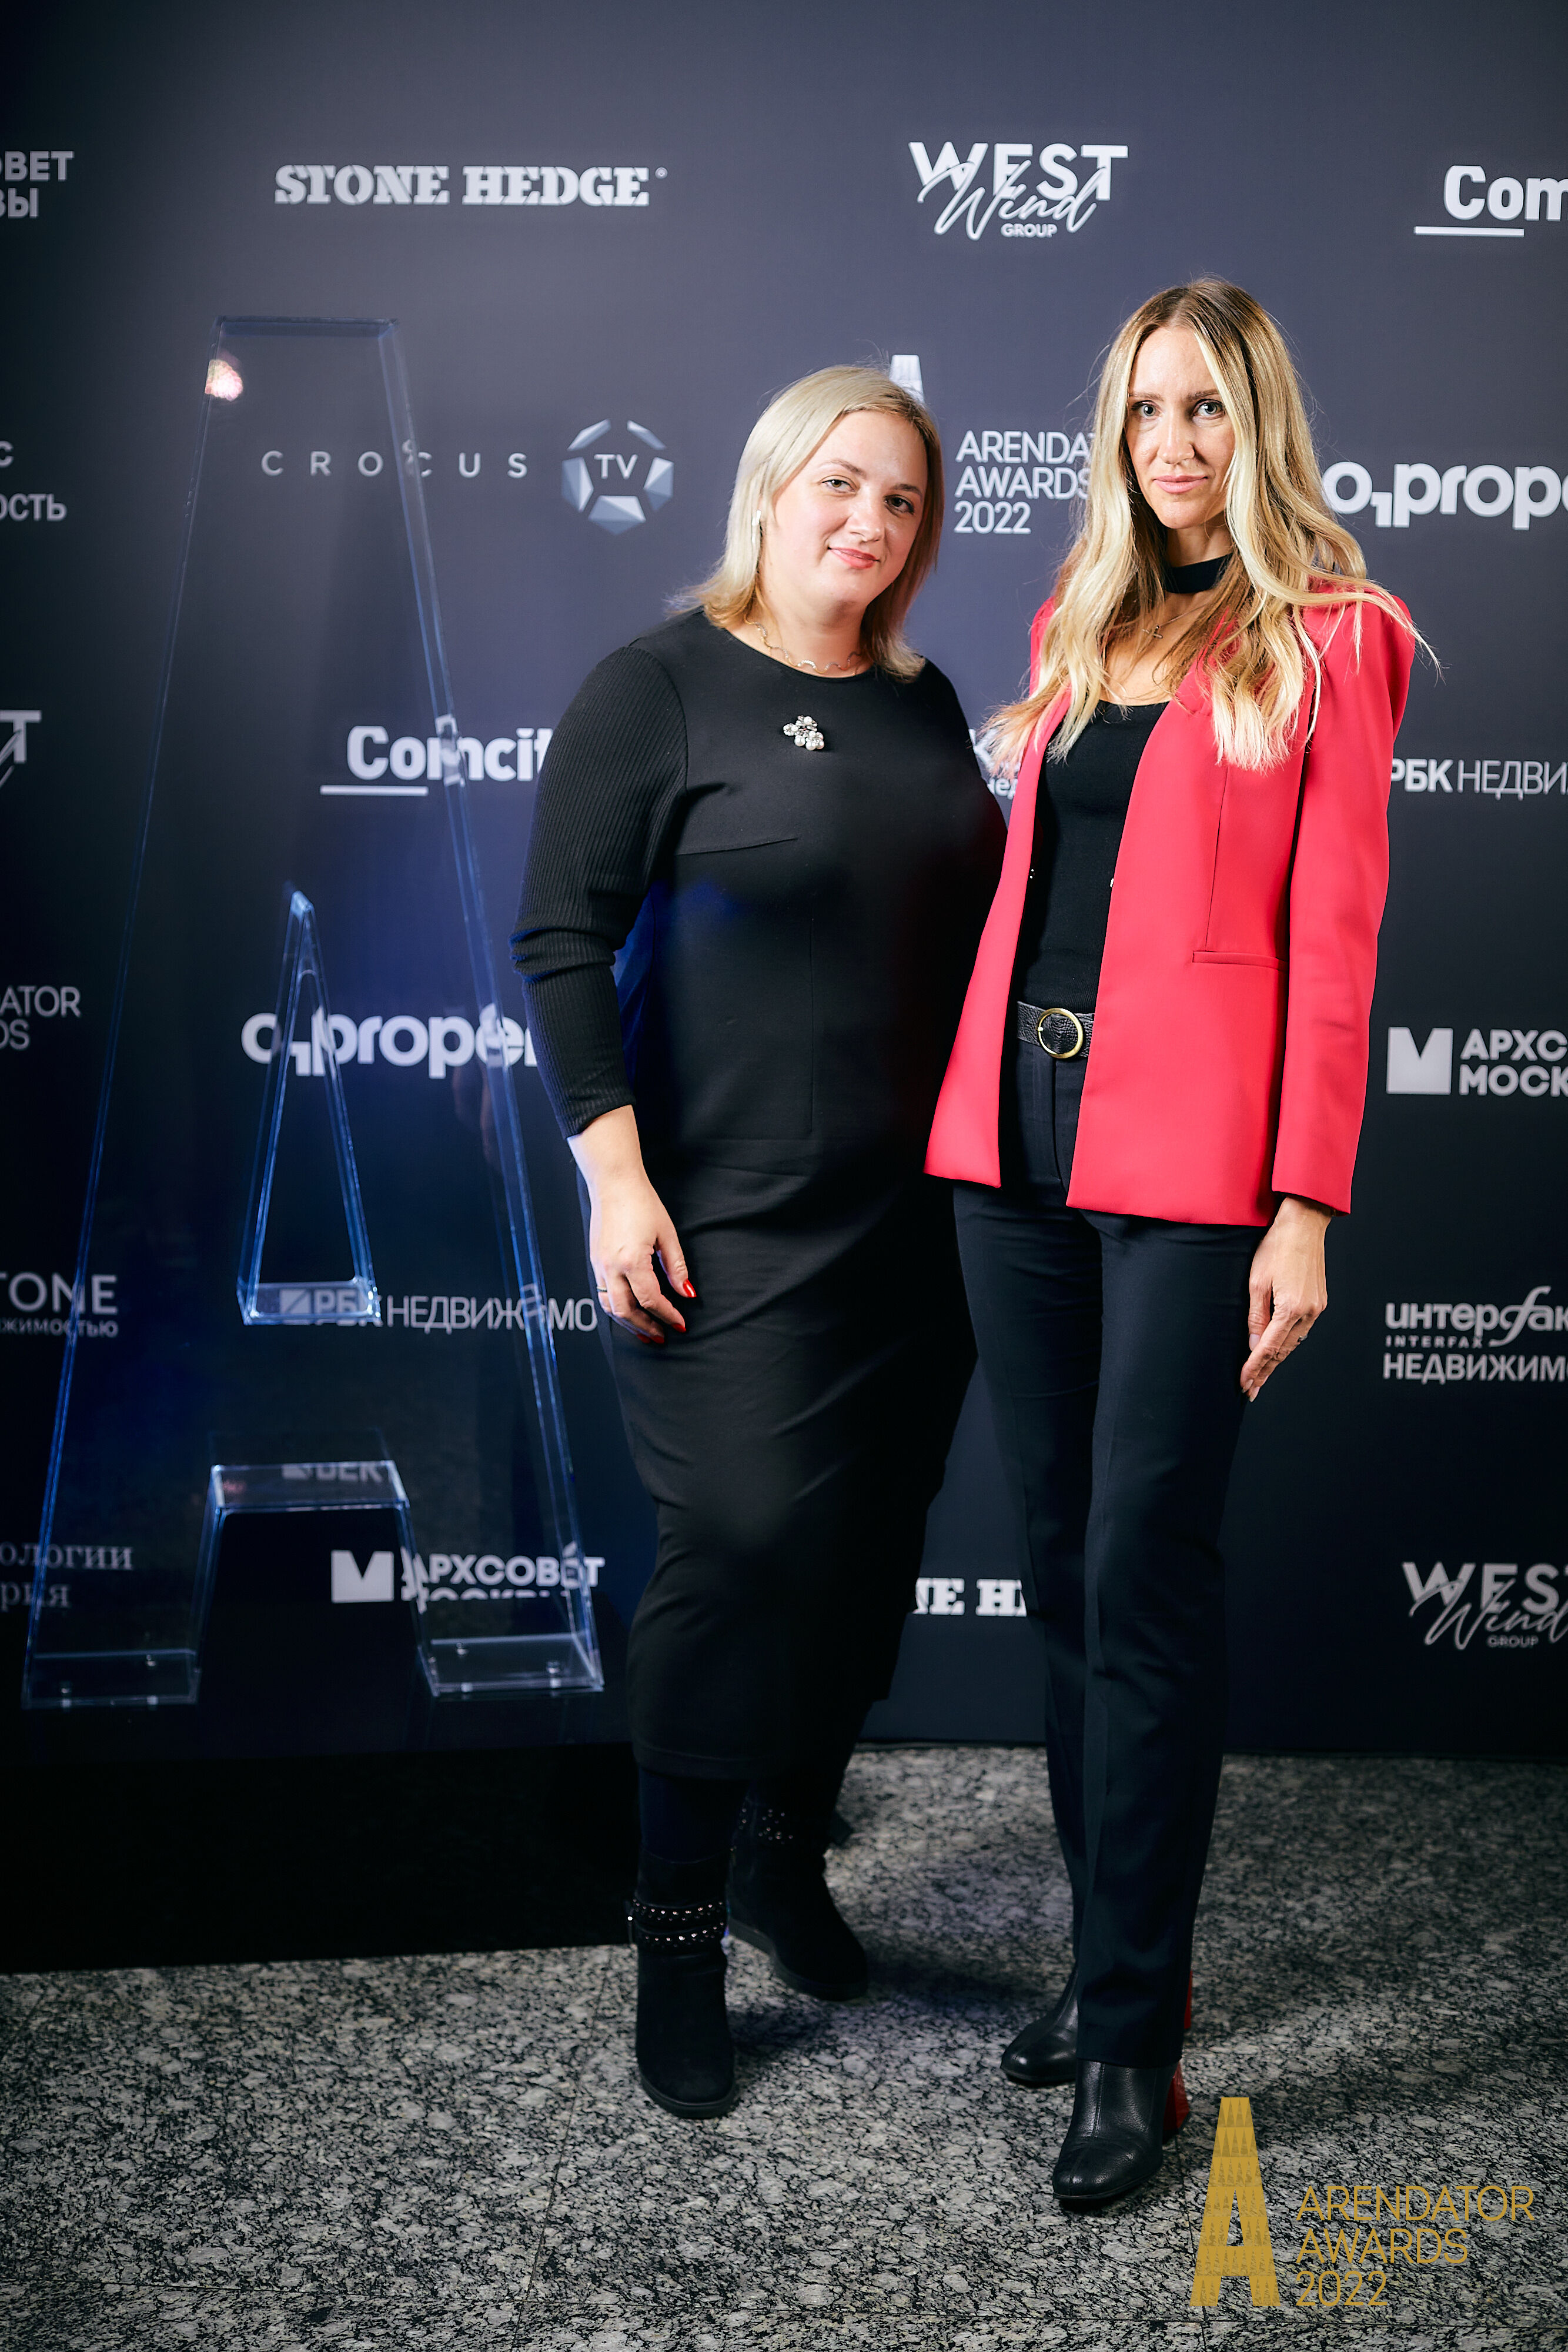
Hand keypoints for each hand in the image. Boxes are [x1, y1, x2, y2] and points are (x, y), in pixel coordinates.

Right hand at [569, 1106, 693, 1344]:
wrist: (614, 1182)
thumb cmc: (642, 1203)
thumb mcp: (667, 1234)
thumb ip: (676, 1267)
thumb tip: (687, 1293)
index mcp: (631, 1261)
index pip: (651, 1300)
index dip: (667, 1315)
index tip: (680, 1323)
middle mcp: (611, 1267)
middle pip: (626, 1310)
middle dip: (645, 1327)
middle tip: (662, 1336)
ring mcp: (599, 1265)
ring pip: (610, 1306)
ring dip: (628, 1322)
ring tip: (645, 1332)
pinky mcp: (595, 1260)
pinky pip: (603, 1293)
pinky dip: (616, 1308)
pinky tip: (629, 1311)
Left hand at [1240, 1196, 1330, 1399]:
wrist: (1304, 1224)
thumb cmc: (1276, 1246)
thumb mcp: (1256, 1282)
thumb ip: (1256, 1316)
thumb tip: (1255, 1345)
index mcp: (1292, 1308)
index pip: (1269, 1349)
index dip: (1255, 1369)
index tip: (1244, 1384)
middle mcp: (1309, 1312)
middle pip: (1284, 1351)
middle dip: (1266, 1372)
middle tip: (1251, 1390)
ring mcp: (1317, 1307)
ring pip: (1294, 1343)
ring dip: (1277, 1360)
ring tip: (1260, 1376)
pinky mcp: (1319, 1301)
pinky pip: (1301, 1330)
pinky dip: (1287, 1343)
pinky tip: (1277, 1350)